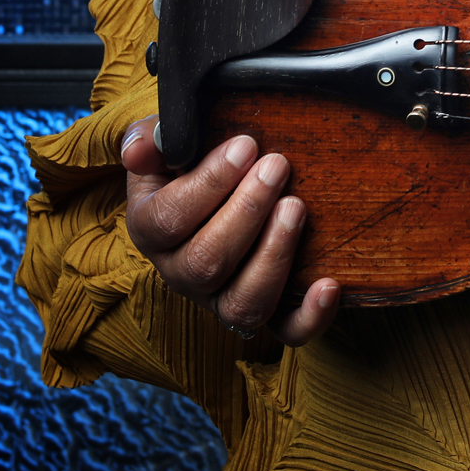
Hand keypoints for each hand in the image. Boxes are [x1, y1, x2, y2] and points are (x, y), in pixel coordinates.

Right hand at [121, 117, 339, 346]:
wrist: (221, 195)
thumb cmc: (193, 165)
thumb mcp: (166, 147)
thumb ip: (150, 139)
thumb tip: (140, 147)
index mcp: (154, 232)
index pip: (168, 220)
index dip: (207, 184)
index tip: (246, 145)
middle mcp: (183, 274)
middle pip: (205, 262)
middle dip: (246, 211)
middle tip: (277, 166)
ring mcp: (222, 299)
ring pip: (242, 303)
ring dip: (273, 255)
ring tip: (296, 206)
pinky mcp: (266, 312)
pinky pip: (287, 332)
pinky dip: (309, 316)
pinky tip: (329, 284)